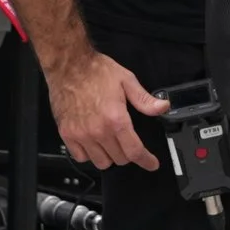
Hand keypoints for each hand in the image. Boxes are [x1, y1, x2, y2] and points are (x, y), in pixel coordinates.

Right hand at [44, 50, 167, 170]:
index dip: (146, 161)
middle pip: (120, 159)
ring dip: (109, 155)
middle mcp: (99, 131)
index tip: (151, 163)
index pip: (134, 151)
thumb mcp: (127, 80)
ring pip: (101, 162)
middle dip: (128, 153)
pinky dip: (89, 154)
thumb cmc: (96, 71)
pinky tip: (93, 142)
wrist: (68, 65)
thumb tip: (163, 107)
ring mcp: (81, 135)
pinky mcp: (67, 134)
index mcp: (116, 119)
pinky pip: (81, 157)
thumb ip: (144, 99)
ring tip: (110, 142)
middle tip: (128, 141)